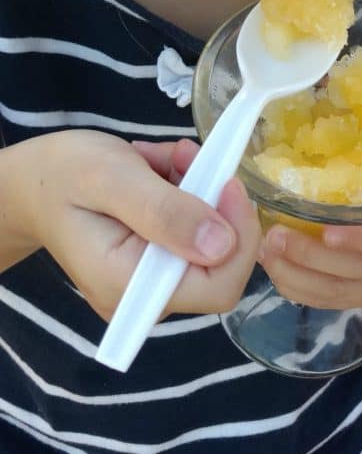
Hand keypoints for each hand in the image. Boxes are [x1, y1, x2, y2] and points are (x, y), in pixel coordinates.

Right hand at [4, 131, 259, 320]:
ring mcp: (153, 280)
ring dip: (200, 189)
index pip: (217, 287)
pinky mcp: (157, 260)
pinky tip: (160, 167)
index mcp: (130, 286)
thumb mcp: (112, 179)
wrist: (32, 182)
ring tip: (166, 157)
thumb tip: (222, 243)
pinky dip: (188, 190)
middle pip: (220, 261)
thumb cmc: (61, 176)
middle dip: (215, 203)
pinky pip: (193, 228)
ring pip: (210, 238)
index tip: (228, 182)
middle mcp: (146, 296)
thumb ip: (164, 211)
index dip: (238, 236)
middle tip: (189, 157)